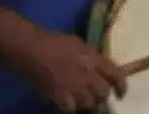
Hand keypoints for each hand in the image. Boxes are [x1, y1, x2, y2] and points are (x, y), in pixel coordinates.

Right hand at [11, 29, 126, 112]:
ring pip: (88, 103)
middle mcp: (87, 71)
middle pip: (103, 93)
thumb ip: (91, 57)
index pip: (116, 74)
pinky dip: (67, 107)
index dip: (121, 87)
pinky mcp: (60, 94)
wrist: (26, 45)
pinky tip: (61, 101)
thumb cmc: (49, 40)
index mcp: (92, 56)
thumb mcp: (76, 43)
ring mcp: (74, 84)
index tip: (119, 95)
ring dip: (83, 102)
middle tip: (90, 96)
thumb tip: (100, 71)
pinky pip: (71, 109)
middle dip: (99, 97)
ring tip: (74, 97)